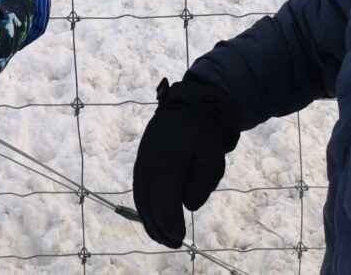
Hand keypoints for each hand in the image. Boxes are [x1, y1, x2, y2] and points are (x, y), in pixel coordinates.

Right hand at [133, 77, 240, 247]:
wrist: (188, 106)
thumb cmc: (204, 136)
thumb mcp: (212, 161)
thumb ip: (201, 187)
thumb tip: (186, 205)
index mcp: (170, 159)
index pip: (165, 198)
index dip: (170, 222)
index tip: (179, 238)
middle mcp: (151, 160)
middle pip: (150, 201)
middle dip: (160, 226)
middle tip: (173, 243)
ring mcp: (143, 158)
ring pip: (140, 195)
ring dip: (149, 219)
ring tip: (161, 237)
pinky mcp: (141, 158)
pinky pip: (138, 186)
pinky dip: (142, 205)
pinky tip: (151, 218)